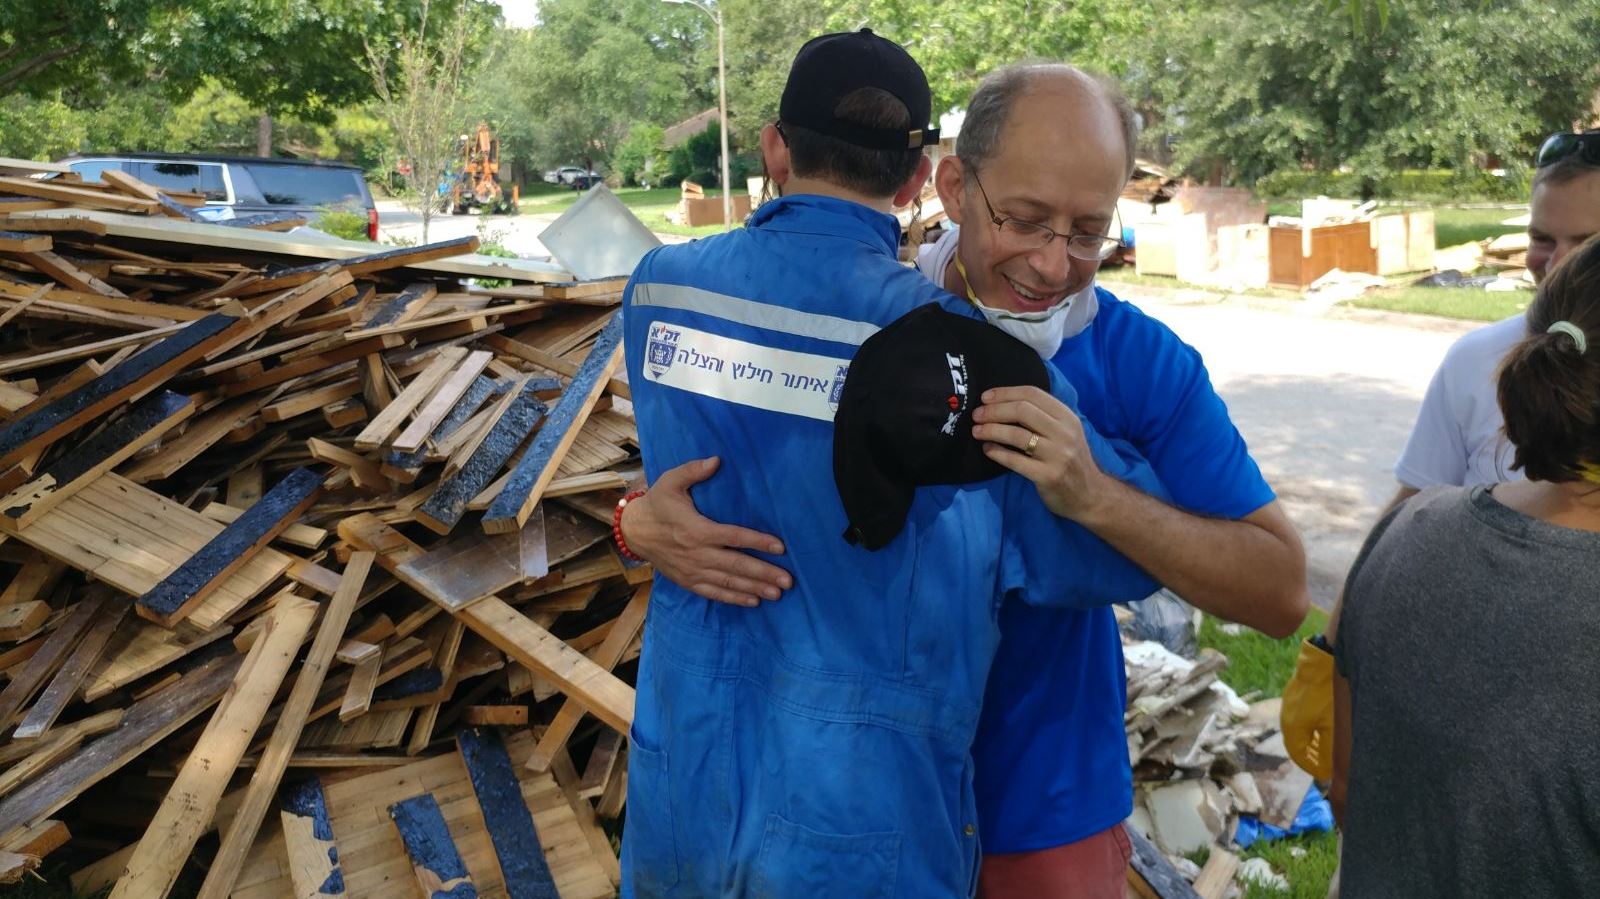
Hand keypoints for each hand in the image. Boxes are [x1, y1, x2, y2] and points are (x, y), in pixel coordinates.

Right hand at [619, 456, 792, 606]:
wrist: (634, 531)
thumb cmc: (657, 504)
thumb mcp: (670, 481)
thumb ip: (693, 471)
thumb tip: (716, 460)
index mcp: (695, 529)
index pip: (733, 537)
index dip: (757, 542)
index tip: (780, 547)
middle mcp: (696, 553)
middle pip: (735, 565)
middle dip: (763, 573)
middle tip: (787, 580)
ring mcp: (692, 570)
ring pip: (727, 582)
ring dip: (754, 588)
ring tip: (777, 594)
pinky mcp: (687, 581)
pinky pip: (713, 593)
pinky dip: (733, 598)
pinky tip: (753, 601)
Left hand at [971, 385, 1109, 520]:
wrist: (1091, 495)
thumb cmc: (1071, 460)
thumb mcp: (1066, 432)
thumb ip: (1043, 417)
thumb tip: (1003, 403)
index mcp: (1067, 417)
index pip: (1033, 394)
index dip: (1005, 393)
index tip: (985, 397)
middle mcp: (1064, 433)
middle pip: (1022, 411)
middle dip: (994, 411)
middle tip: (977, 415)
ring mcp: (1058, 455)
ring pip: (1016, 435)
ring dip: (991, 430)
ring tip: (977, 431)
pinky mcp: (1048, 476)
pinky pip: (1015, 461)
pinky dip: (997, 453)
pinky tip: (988, 449)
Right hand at [1280, 637, 1335, 780]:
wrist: (1327, 658)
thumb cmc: (1330, 694)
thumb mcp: (1334, 726)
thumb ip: (1330, 751)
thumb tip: (1328, 770)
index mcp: (1293, 727)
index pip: (1299, 755)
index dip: (1313, 768)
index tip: (1327, 776)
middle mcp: (1287, 716)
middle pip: (1297, 743)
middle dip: (1312, 756)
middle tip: (1328, 765)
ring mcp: (1290, 702)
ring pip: (1300, 729)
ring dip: (1313, 741)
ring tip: (1330, 747)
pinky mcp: (1297, 692)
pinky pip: (1302, 717)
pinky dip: (1313, 727)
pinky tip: (1327, 725)